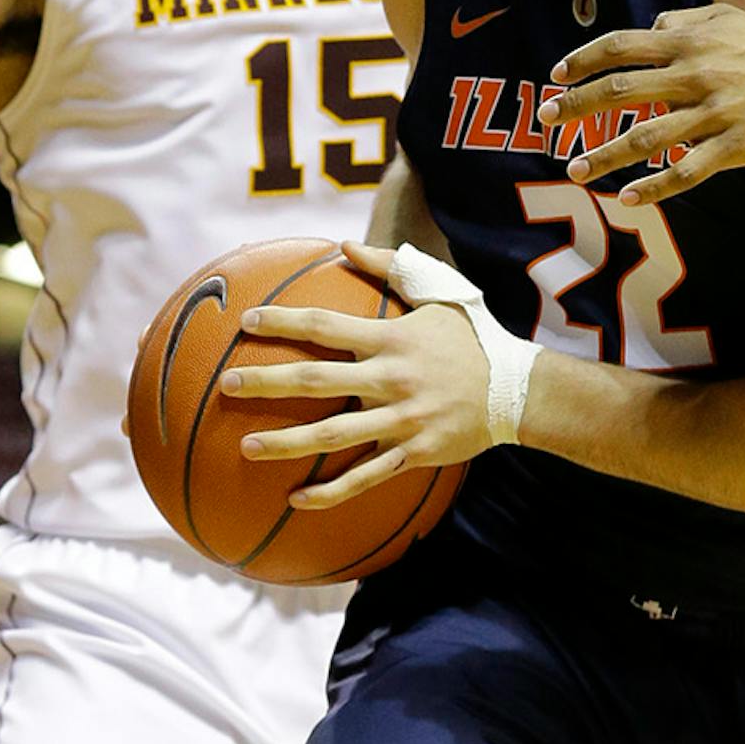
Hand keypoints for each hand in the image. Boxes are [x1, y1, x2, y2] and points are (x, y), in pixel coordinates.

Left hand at [219, 242, 490, 508]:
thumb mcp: (439, 291)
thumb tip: (343, 245)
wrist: (518, 390)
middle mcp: (391, 379)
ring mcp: (401, 420)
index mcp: (391, 339)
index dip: (285, 322)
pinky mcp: (413, 452)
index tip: (247, 322)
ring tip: (246, 446)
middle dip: (267, 383)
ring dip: (287, 442)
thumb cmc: (473, 335)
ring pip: (335, 436)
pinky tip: (296, 498)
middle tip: (226, 384)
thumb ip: (390, 266)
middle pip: (317, 381)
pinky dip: (331, 491)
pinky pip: (366, 476)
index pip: (327, 327)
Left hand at [539, 4, 744, 203]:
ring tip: (574, 170)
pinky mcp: (734, 146)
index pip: (623, 46)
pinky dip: (655, 187)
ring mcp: (714, 113)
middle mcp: (696, 75)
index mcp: (690, 42)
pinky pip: (686, 171)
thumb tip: (649, 26)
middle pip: (622, 90)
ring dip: (606, 154)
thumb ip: (684, 20)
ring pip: (647, 138)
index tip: (556, 74)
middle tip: (546, 118)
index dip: (585, 59)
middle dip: (577, 105)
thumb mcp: (728, 17)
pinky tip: (628, 198)